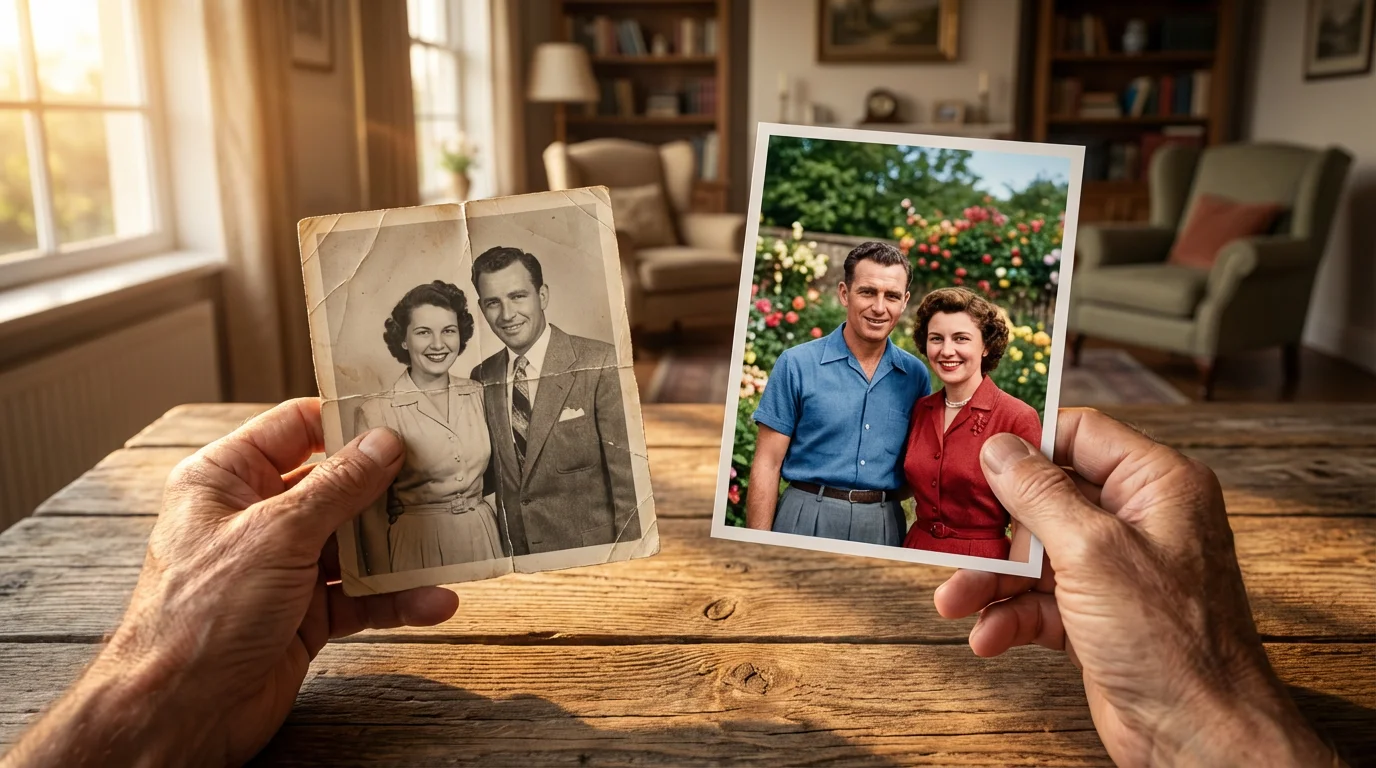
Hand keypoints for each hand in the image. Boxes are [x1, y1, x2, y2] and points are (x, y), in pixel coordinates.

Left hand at [4, 399, 458, 766]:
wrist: (180, 714)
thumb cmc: (199, 616)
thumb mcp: (276, 534)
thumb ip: (337, 487)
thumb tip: (384, 444)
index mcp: (226, 480)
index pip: (295, 428)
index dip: (348, 421)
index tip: (402, 416)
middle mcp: (254, 519)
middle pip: (336, 486)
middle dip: (387, 488)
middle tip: (441, 477)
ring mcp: (281, 568)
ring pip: (355, 544)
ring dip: (400, 549)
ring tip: (449, 541)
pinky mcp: (305, 614)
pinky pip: (361, 596)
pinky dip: (396, 599)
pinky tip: (433, 601)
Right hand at [933, 409, 1336, 766]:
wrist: (1198, 734)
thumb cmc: (1171, 641)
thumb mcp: (1092, 551)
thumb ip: (1040, 493)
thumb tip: (1000, 448)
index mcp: (1156, 485)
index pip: (1082, 435)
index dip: (1027, 441)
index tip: (974, 452)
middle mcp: (1138, 521)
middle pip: (1046, 498)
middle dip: (997, 526)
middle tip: (952, 532)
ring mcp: (1117, 571)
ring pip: (1035, 555)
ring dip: (992, 579)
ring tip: (955, 600)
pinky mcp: (1098, 617)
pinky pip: (1040, 602)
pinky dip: (1010, 617)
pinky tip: (989, 636)